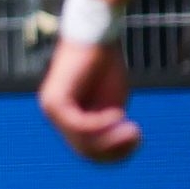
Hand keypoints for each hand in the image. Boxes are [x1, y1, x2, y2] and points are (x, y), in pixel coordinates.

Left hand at [38, 39, 141, 162]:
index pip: (88, 151)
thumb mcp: (111, 103)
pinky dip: (100, 124)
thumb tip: (115, 152)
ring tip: (133, 130)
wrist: (97, 34)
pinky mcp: (56, 99)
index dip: (115, 154)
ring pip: (82, 141)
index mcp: (67, 118)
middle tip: (138, 137)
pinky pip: (79, 124)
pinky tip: (117, 114)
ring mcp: (51, 108)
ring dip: (110, 140)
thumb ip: (110, 127)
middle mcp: (54, 115)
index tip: (137, 141)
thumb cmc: (106, 65)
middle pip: (85, 151)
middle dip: (115, 150)